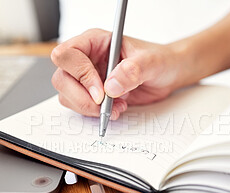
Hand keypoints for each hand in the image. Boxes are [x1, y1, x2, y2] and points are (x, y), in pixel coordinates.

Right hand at [51, 29, 181, 119]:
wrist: (167, 74)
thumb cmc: (159, 60)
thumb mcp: (151, 62)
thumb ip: (132, 71)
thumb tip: (111, 86)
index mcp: (95, 42)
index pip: (68, 54)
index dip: (80, 74)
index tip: (100, 92)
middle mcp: (87, 58)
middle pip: (62, 78)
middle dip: (81, 97)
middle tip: (103, 105)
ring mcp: (87, 77)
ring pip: (67, 95)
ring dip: (89, 108)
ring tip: (115, 106)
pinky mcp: (92, 94)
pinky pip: (80, 106)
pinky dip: (95, 113)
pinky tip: (115, 109)